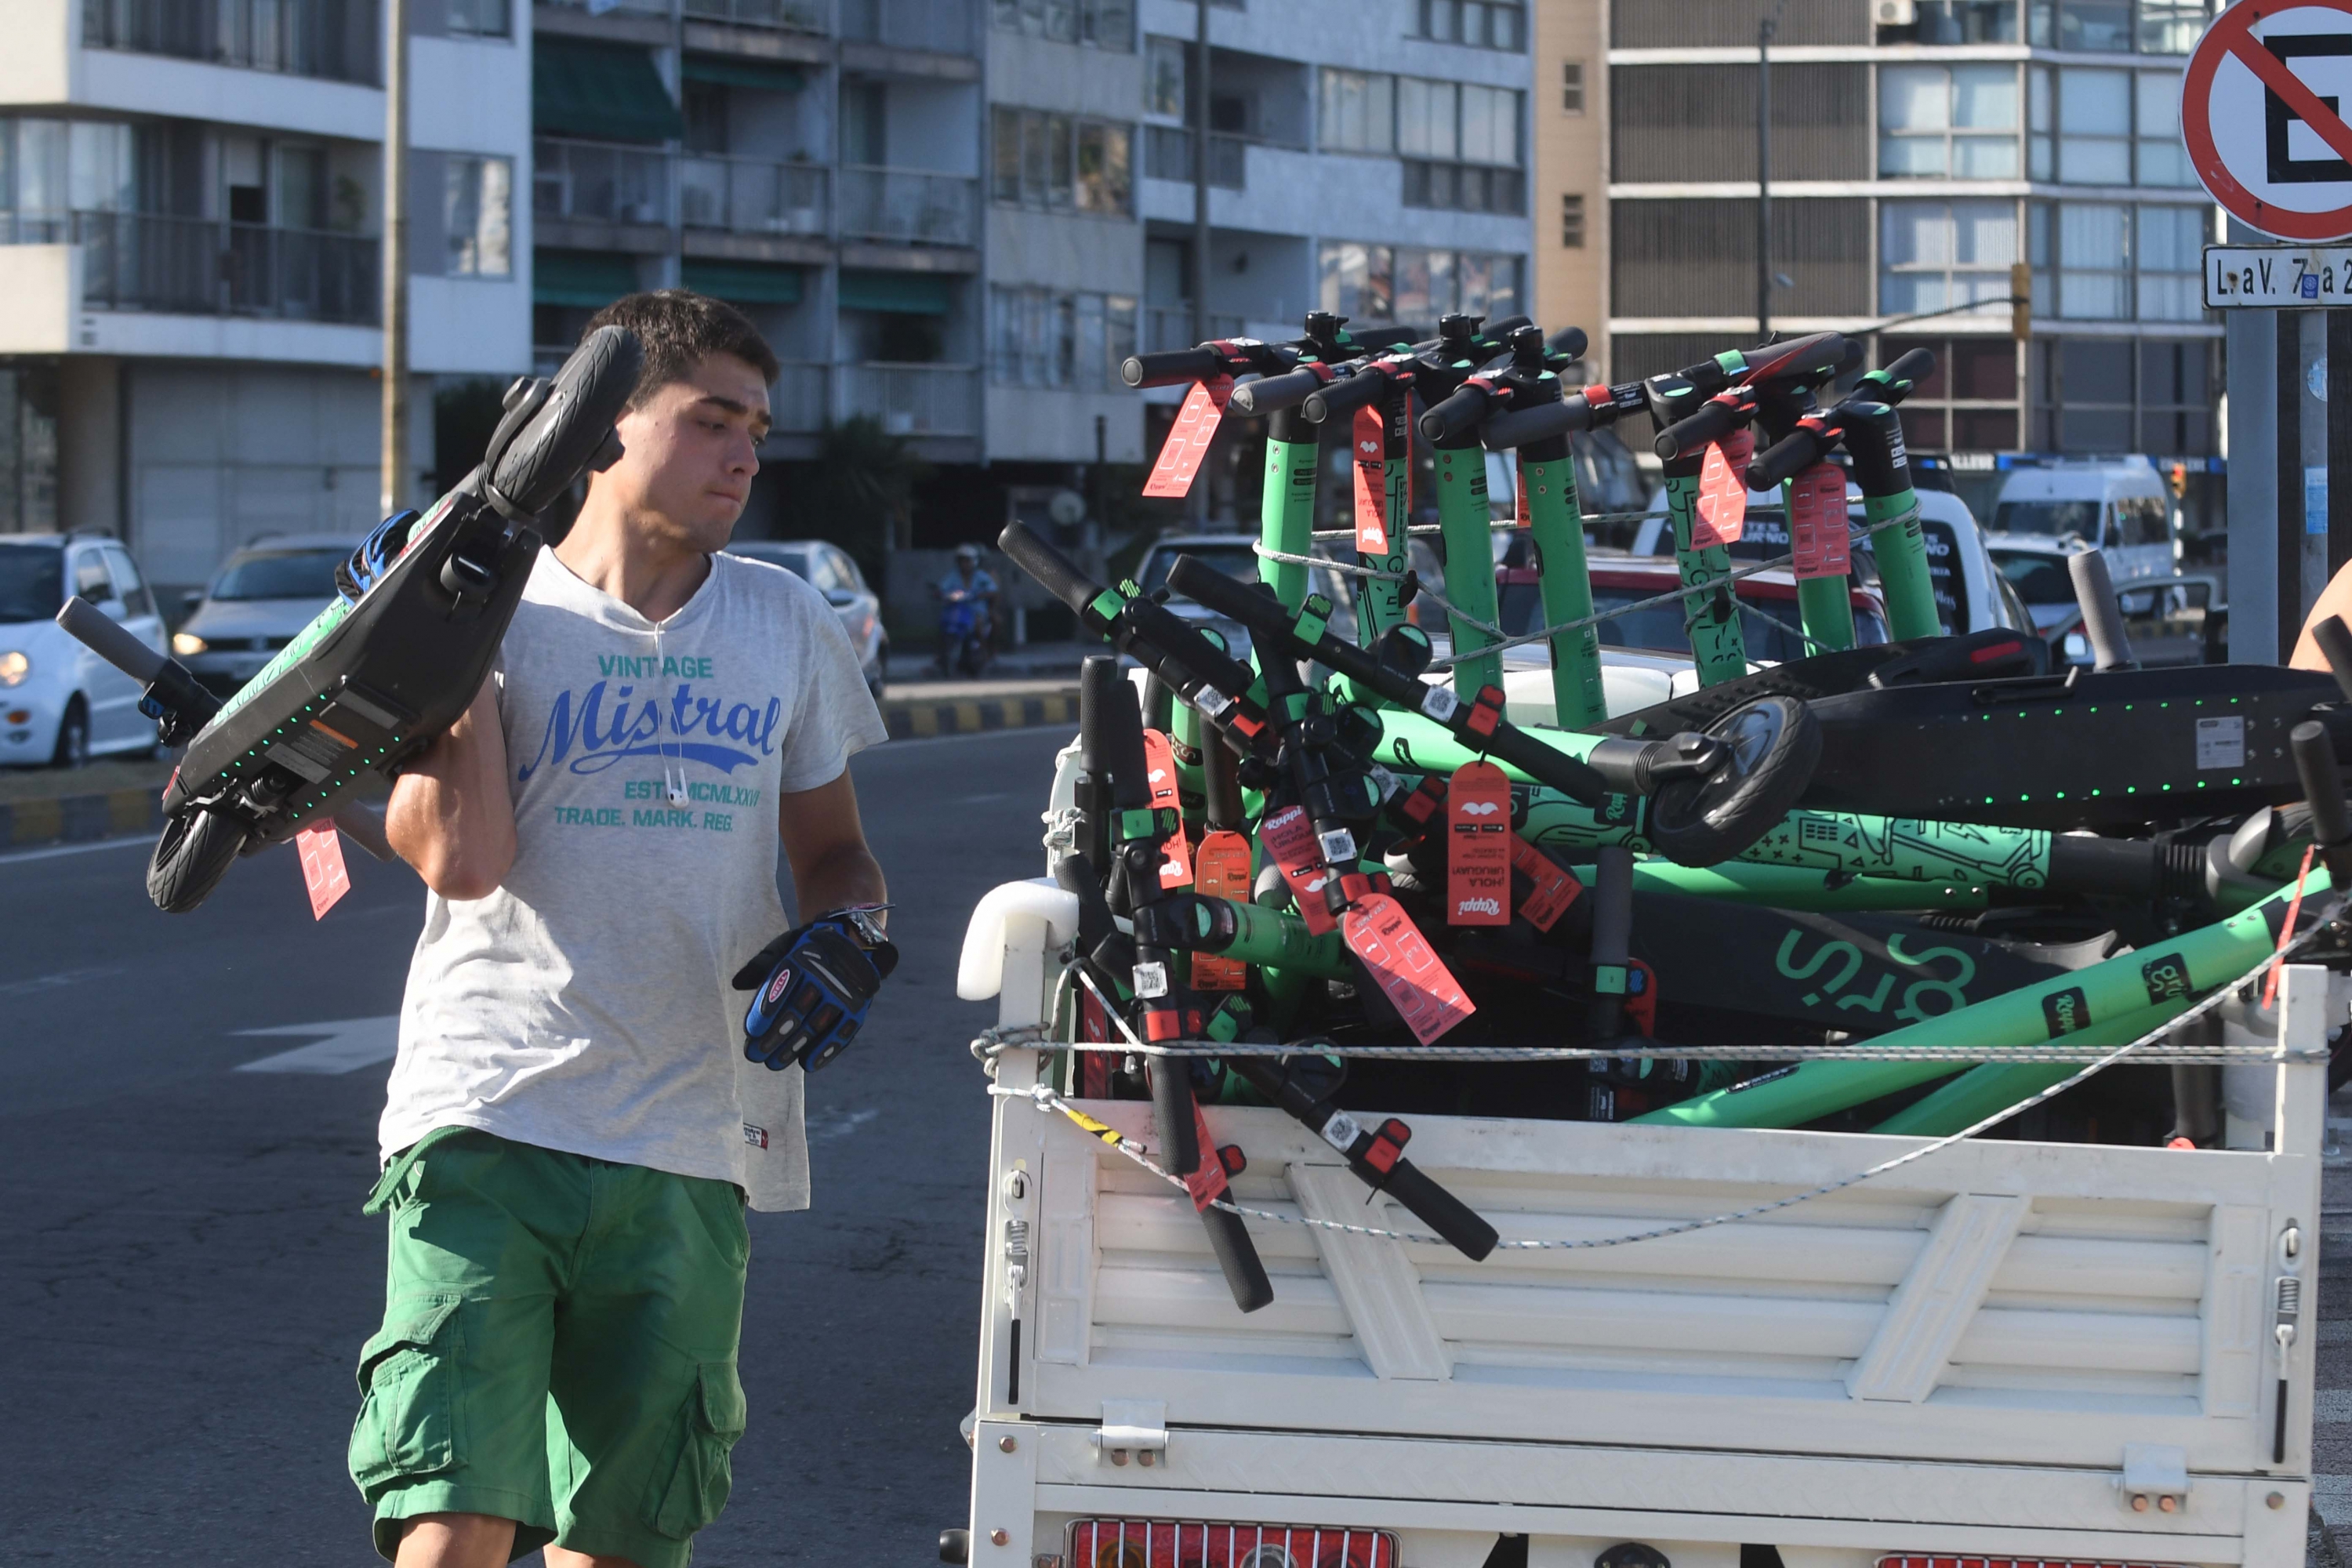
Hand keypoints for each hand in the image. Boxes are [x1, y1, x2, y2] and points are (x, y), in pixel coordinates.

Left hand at [732, 908, 897, 1071]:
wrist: (854, 941)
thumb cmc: (809, 949)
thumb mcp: (785, 946)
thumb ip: (762, 964)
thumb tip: (737, 984)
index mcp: (804, 956)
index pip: (783, 985)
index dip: (766, 1010)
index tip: (751, 1032)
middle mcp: (826, 974)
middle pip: (798, 1010)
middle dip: (774, 1035)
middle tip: (755, 1055)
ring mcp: (844, 992)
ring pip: (817, 1025)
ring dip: (794, 1047)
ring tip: (774, 1063)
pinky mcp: (858, 1007)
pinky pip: (842, 1032)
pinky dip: (826, 1050)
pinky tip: (808, 1064)